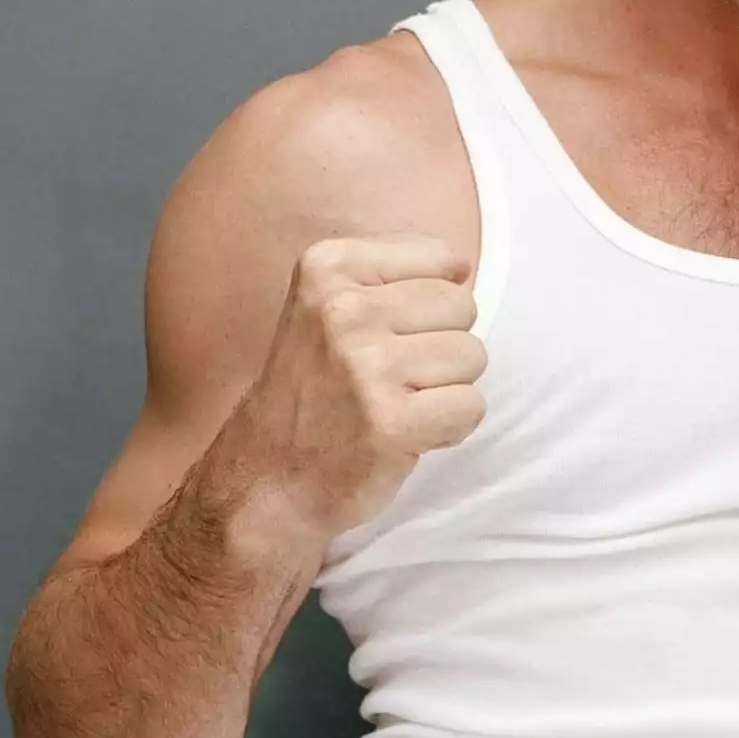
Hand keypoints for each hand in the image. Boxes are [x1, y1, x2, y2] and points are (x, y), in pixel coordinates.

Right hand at [224, 233, 487, 541]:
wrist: (265, 480)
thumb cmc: (312, 392)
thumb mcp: (328, 308)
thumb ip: (396, 276)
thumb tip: (464, 268)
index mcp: (327, 267)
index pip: (437, 257)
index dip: (427, 303)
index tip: (382, 335)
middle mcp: (343, 309)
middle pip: (461, 306)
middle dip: (440, 346)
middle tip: (389, 379)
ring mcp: (367, 366)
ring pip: (472, 355)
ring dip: (446, 388)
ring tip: (396, 404)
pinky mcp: (391, 422)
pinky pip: (471, 406)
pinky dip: (450, 427)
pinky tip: (406, 434)